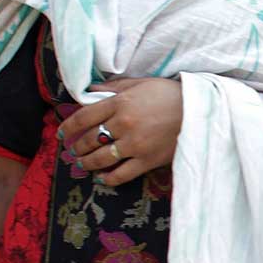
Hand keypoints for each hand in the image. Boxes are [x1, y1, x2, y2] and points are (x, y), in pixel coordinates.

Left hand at [59, 77, 183, 186]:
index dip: (68, 127)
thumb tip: (90, 91)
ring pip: (101, 159)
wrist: (200, 110)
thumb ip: (114, 87)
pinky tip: (103, 178)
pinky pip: (121, 174)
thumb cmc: (170, 94)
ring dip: (87, 163)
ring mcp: (135, 145)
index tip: (62, 133)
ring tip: (83, 164)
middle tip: (73, 150)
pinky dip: (108, 178)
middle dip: (77, 147)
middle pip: (89, 140)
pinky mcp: (148, 160)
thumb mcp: (140, 84)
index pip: (83, 117)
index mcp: (119, 103)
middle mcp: (123, 125)